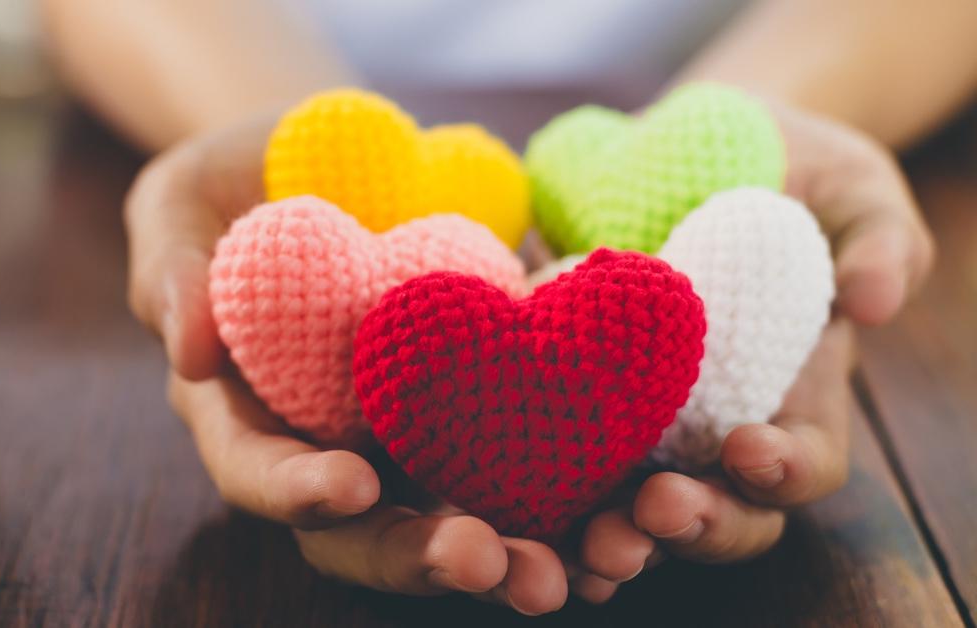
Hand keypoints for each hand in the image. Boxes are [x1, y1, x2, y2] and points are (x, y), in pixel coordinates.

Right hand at [126, 115, 569, 614]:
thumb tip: (192, 352)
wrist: (338, 154)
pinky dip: (578, 489)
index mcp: (252, 411)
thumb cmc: (235, 179)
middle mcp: (333, 439)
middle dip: (421, 554)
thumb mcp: (181, 204)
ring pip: (459, 511)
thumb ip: (172, 272)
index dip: (298, 492)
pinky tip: (631, 501)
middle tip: (484, 561)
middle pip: (367, 528)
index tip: (350, 487)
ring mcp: (414, 425)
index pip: (260, 471)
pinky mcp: (488, 393)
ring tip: (578, 567)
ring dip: (518, 550)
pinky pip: (532, 453)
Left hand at [567, 101, 934, 602]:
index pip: (800, 463)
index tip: (750, 449)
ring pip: (627, 506)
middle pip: (713, 511)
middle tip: (653, 511)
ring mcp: (635, 419)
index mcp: (791, 397)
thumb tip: (872, 299)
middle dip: (689, 524)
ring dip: (611, 533)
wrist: (687, 145)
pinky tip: (507, 493)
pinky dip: (535, 485)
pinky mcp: (566, 391)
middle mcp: (710, 428)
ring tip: (588, 538)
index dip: (782, 471)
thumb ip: (882, 240)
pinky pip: (550, 452)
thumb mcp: (852, 189)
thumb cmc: (790, 171)